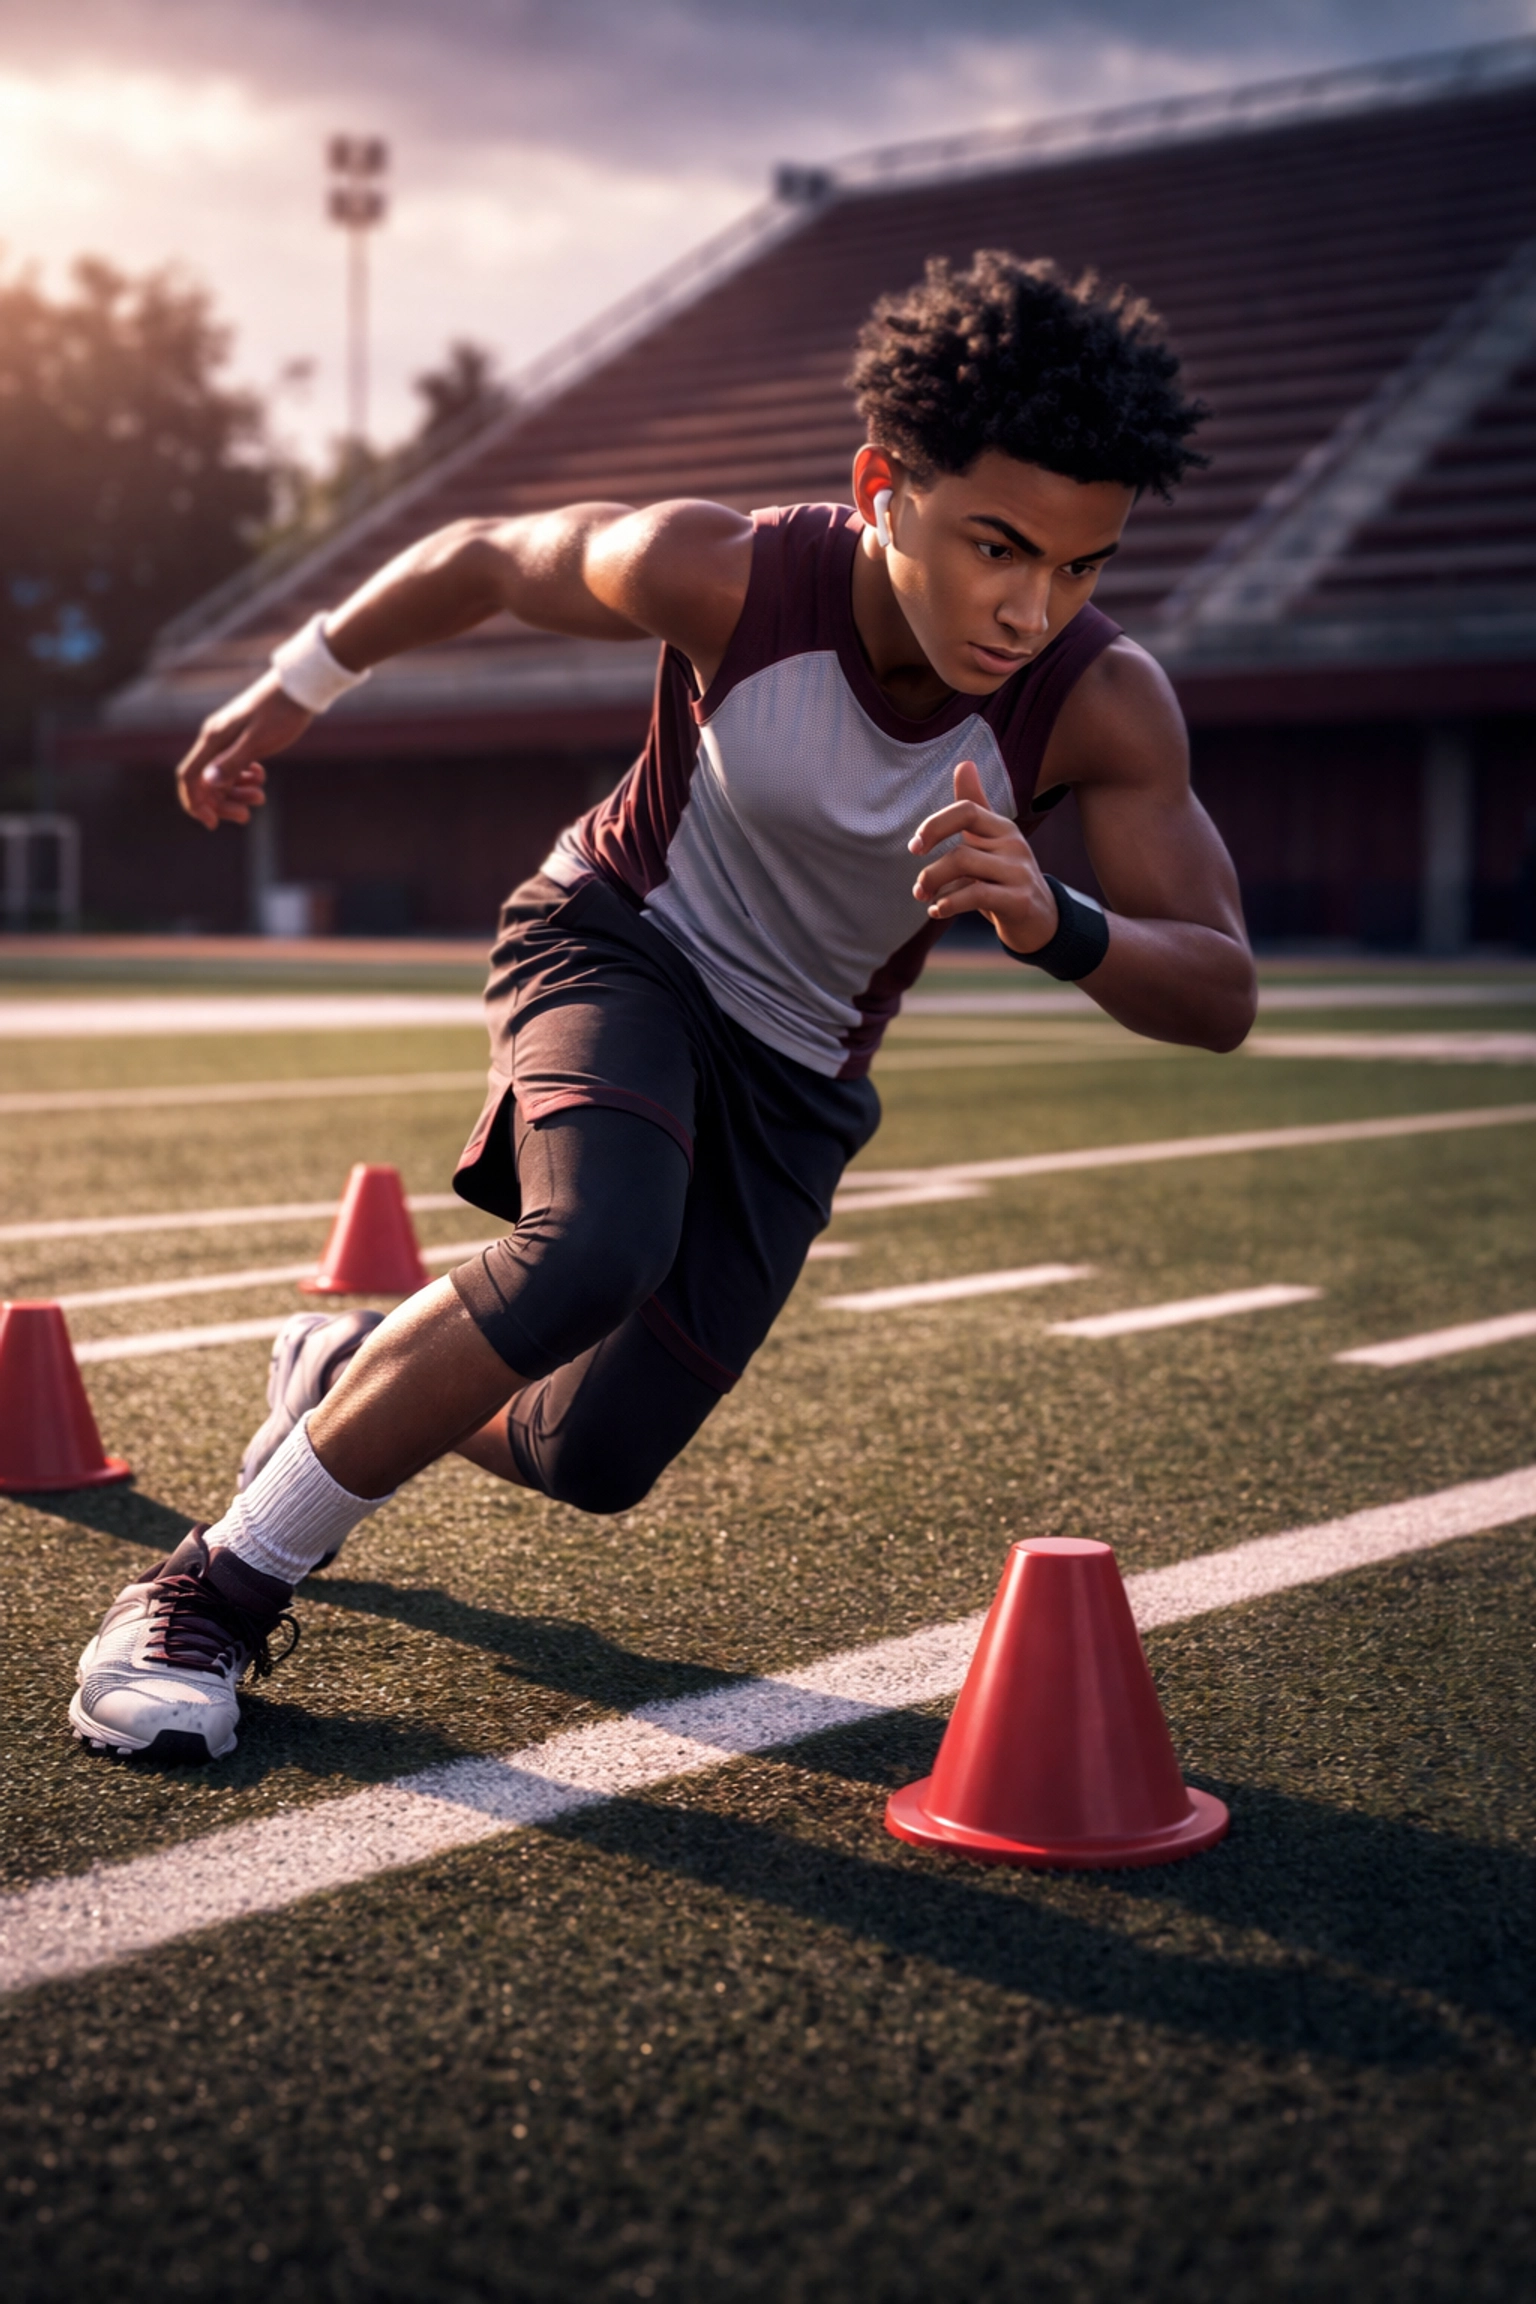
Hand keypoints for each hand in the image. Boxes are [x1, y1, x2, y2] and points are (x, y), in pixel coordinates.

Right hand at [174, 672, 314, 828]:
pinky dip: (245, 778)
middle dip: (222, 804)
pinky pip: (234, 766)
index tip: (212, 824)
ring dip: (237, 793)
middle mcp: (215, 739)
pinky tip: (261, 776)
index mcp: (213, 739)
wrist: (298, 688)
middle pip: (204, 782)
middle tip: (246, 816)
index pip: (189, 777)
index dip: (195, 803)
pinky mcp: (241, 739)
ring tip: (260, 797)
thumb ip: (233, 762)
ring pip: (221, 776)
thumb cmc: (280, 714)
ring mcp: (227, 739)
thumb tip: (209, 783)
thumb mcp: (258, 741)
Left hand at [909, 759, 1059, 954]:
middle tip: (919, 889)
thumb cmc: (1004, 877)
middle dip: (931, 872)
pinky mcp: (1020, 900)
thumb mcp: (988, 841)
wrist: (1039, 919)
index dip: (935, 825)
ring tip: (926, 899)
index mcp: (1002, 828)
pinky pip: (977, 895)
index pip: (967, 810)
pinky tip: (938, 911)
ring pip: (966, 869)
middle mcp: (1014, 845)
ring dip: (936, 887)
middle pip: (960, 849)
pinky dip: (949, 904)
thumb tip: (965, 764)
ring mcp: (1019, 872)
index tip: (915, 847)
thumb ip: (974, 806)